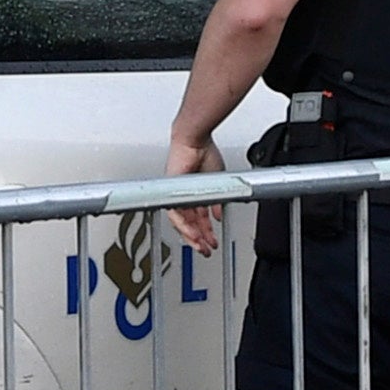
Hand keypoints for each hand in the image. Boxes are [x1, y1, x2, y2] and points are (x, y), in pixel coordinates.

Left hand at [166, 128, 223, 252]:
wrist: (195, 140)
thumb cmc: (204, 153)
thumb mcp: (217, 182)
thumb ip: (217, 201)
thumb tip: (218, 215)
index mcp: (196, 194)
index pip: (199, 218)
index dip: (206, 231)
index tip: (212, 241)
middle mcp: (185, 196)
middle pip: (190, 224)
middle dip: (200, 238)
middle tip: (207, 250)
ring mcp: (177, 195)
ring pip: (181, 223)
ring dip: (192, 236)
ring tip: (201, 246)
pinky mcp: (171, 193)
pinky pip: (175, 215)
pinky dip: (184, 226)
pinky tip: (193, 233)